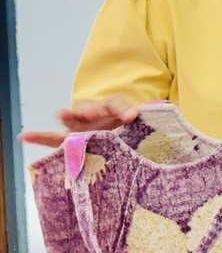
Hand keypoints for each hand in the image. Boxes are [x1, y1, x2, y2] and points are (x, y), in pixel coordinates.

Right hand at [20, 98, 138, 147]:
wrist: (122, 147)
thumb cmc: (132, 137)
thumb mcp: (142, 131)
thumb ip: (149, 126)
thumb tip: (164, 113)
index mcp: (115, 111)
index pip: (118, 104)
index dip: (124, 108)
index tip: (131, 116)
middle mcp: (97, 116)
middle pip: (93, 108)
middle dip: (92, 109)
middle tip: (90, 113)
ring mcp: (81, 126)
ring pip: (73, 119)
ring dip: (69, 116)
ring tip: (62, 114)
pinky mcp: (69, 139)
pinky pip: (52, 139)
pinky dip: (39, 137)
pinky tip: (25, 136)